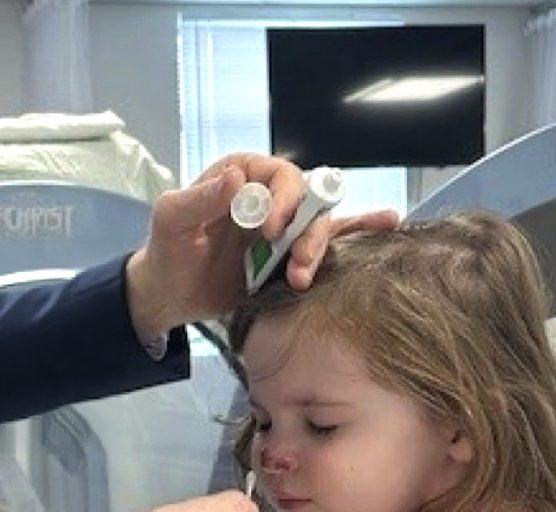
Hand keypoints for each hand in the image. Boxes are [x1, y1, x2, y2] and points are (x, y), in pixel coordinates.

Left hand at [124, 153, 399, 339]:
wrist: (171, 293)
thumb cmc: (167, 250)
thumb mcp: (170, 222)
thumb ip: (198, 200)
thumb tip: (235, 178)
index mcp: (244, 174)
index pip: (281, 175)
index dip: (285, 199)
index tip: (271, 229)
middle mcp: (271, 194)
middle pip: (311, 201)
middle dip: (309, 232)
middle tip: (295, 264)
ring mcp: (285, 225)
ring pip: (322, 226)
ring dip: (320, 250)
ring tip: (301, 278)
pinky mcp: (291, 254)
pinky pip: (332, 238)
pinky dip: (359, 230)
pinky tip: (388, 224)